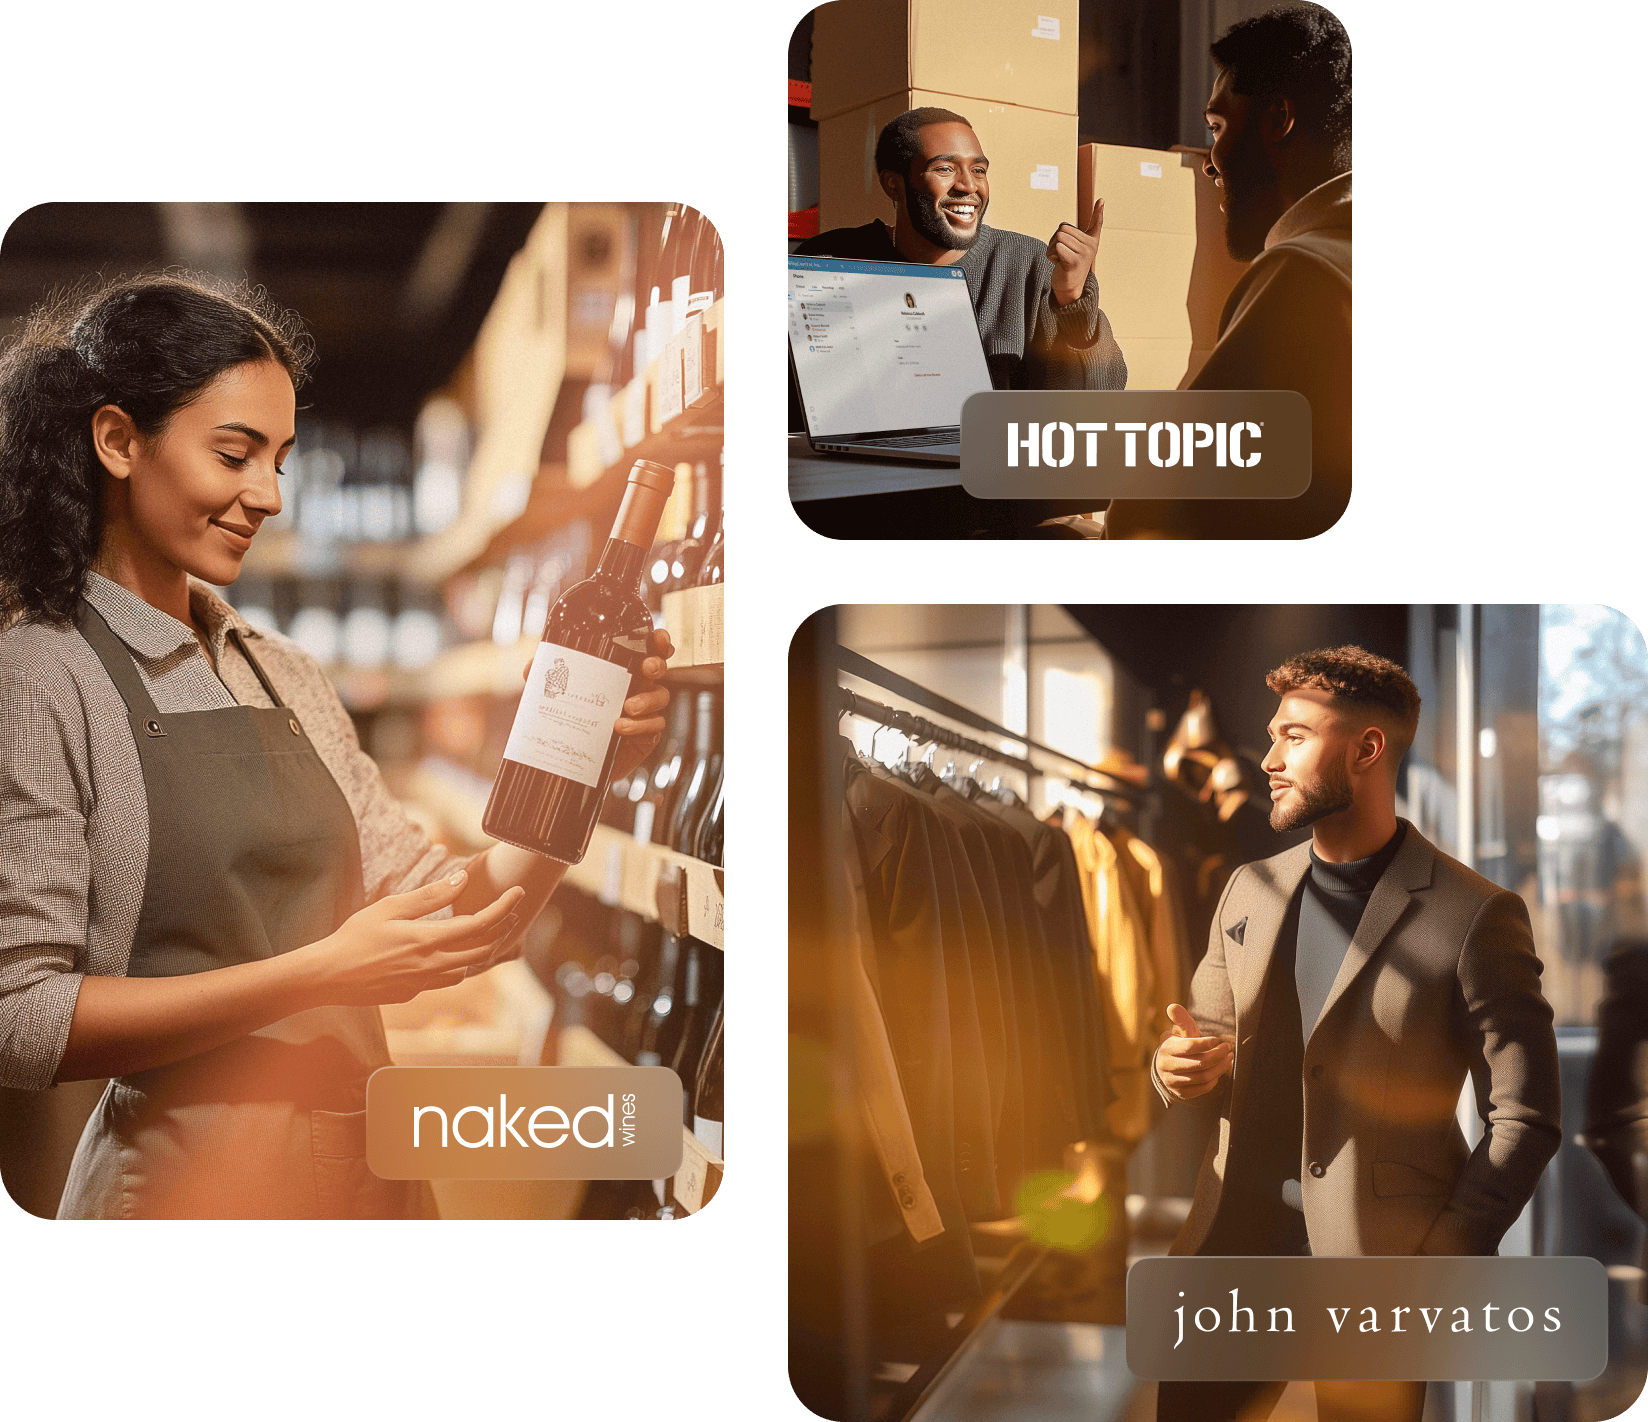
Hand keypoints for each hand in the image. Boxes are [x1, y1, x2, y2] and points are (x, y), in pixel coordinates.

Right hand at [302, 871, 525, 1005]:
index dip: (504, 908)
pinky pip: (444, 980)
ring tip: (484, 932)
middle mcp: (431, 966)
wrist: (327, 976)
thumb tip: (461, 880)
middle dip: (501, 930)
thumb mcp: (390, 908)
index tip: (518, 893)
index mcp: (427, 941)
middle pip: (483, 950)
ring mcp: (422, 984)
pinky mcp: (411, 994)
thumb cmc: (354, 937)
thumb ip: (429, 896)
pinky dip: (455, 965)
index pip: (480, 925)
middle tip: (508, 912)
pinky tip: (447, 954)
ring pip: (466, 970)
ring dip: (479, 952)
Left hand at [522, 629, 673, 783]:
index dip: (658, 642)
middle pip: (660, 668)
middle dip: (657, 664)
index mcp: (621, 672)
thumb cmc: (574, 724)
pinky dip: (641, 725)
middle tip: (646, 668)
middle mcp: (637, 688)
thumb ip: (545, 680)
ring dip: (647, 700)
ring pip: (661, 697)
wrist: (577, 765)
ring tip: (628, 707)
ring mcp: (645, 712)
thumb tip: (532, 666)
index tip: (657, 639)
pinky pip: (656, 725)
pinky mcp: (647, 735)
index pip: (646, 651)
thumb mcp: (557, 698)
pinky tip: (622, 728)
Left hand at [1047, 198, 1103, 306]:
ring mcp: (1084, 253)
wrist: (1069, 286)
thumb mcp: (1075, 247)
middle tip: (1061, 253)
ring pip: (1059, 237)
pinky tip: (1058, 263)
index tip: (1101, 200)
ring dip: (1052, 248)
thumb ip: (1074, 234)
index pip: (1097, 223)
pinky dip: (1051, 255)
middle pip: (1063, 228)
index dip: (1098, 212)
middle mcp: (1091, 245)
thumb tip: (1076, 226)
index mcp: (1092, 240)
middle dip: (1055, 239)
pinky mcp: (1074, 261)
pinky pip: (1057, 247)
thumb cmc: (1069, 263)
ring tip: (1060, 258)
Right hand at [1155, 1002, 1234, 1100]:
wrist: (1168, 1064)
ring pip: (1202, 1077)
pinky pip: (1201, 1089)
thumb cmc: (1179, 1042)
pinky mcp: (1180, 1092)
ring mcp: (1172, 1081)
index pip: (1189, 1047)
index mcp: (1166, 1048)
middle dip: (1218, 1056)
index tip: (1219, 1040)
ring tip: (1229, 1059)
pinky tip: (1219, 1071)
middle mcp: (1167, 1066)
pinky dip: (1214, 1081)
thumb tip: (1173, 1007)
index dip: (1206, 1043)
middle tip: (1228, 1048)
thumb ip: (1180, 1018)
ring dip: (1220, 1068)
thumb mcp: (1179, 1029)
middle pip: (1199, 1063)